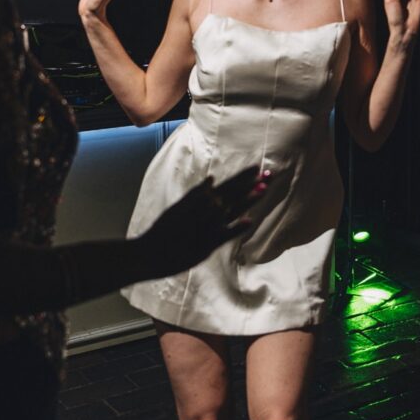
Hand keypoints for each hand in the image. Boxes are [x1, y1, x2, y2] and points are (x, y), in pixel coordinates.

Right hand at [132, 166, 266, 280]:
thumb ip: (197, 194)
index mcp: (200, 201)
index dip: (243, 178)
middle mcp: (204, 211)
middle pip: (232, 194)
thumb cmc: (165, 230)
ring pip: (231, 210)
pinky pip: (224, 235)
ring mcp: (206, 227)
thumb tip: (211, 180)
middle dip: (251, 183)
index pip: (226, 186)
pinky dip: (236, 228)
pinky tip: (249, 221)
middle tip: (268, 173)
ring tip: (263, 189)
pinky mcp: (206, 244)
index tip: (257, 168)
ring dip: (247, 200)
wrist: (151, 251)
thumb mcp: (181, 205)